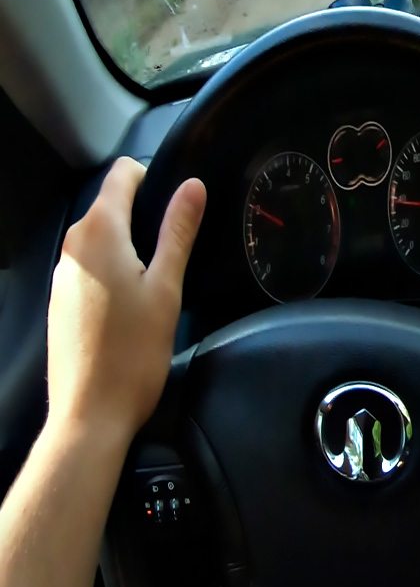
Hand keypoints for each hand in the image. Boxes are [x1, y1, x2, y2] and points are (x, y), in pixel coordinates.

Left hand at [44, 158, 204, 445]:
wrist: (90, 411)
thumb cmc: (134, 350)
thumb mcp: (167, 286)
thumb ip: (179, 231)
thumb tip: (192, 185)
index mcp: (98, 234)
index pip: (121, 175)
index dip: (154, 176)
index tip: (182, 200)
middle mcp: (73, 247)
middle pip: (111, 205)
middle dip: (146, 212)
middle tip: (184, 243)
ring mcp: (62, 274)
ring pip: (102, 237)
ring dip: (132, 243)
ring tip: (164, 275)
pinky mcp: (61, 299)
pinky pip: (91, 264)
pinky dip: (116, 267)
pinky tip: (136, 300)